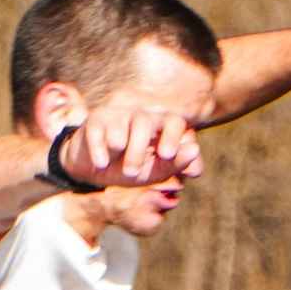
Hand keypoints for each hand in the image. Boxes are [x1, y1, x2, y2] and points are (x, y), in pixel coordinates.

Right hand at [49, 98, 204, 189]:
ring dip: (115, 155)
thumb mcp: (155, 172)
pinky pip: (98, 134)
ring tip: (111, 164)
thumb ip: (176, 163)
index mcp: (161, 127)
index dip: (172, 136)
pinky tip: (100, 162)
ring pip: (119, 131)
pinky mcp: (96, 119)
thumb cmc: (132, 169)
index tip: (166, 155)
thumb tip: (194, 149)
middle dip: (136, 152)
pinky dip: (99, 153)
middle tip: (131, 173)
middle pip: (143, 122)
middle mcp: (141, 116)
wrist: (96, 171)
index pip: (174, 121)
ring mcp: (118, 115)